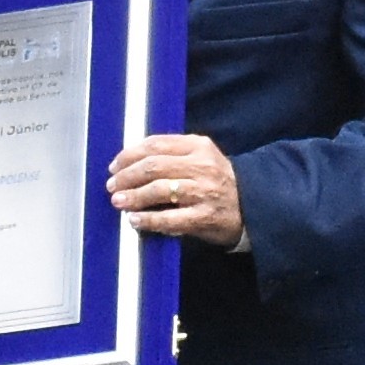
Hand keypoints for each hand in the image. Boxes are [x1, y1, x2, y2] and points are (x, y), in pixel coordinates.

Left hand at [109, 133, 243, 246]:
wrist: (252, 206)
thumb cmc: (218, 181)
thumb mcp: (202, 157)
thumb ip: (173, 154)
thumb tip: (131, 160)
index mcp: (198, 146)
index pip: (156, 144)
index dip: (129, 155)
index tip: (114, 165)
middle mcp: (202, 166)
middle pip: (154, 166)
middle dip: (127, 176)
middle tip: (112, 185)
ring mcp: (204, 192)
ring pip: (159, 190)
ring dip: (134, 196)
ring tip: (119, 201)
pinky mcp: (204, 217)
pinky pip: (170, 218)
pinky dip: (148, 219)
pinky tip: (135, 220)